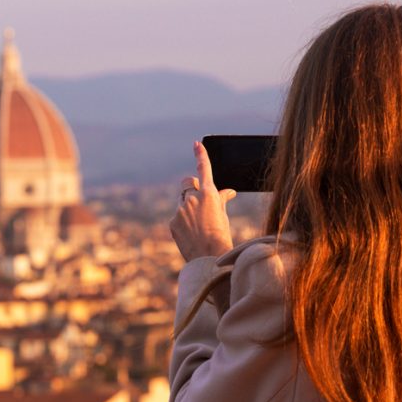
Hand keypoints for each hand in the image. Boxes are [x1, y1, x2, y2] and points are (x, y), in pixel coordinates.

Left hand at [170, 141, 236, 261]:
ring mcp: (180, 210)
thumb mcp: (223, 215)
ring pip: (182, 202)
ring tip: (199, 225)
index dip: (201, 155)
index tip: (196, 143)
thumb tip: (228, 191)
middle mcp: (192, 199)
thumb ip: (221, 200)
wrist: (210, 257)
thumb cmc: (221, 235)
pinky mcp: (172, 222)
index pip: (204, 169)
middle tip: (200, 201)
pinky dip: (183, 221)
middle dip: (192, 188)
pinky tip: (192, 234)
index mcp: (208, 194)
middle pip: (188, 184)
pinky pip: (177, 216)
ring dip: (189, 207)